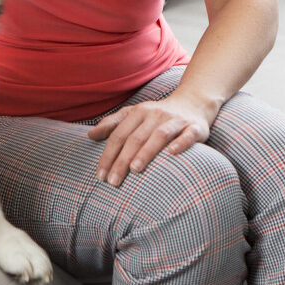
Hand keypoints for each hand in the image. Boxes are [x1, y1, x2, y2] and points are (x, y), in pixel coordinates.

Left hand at [87, 94, 213, 186]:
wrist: (194, 103)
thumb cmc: (158, 115)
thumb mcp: (134, 115)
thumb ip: (113, 124)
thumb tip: (90, 135)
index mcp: (139, 112)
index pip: (119, 135)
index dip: (108, 155)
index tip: (100, 176)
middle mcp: (156, 115)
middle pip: (135, 138)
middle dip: (122, 160)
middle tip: (112, 181)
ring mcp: (176, 120)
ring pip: (159, 136)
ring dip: (146, 152)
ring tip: (134, 169)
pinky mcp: (195, 127)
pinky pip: (188, 135)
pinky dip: (180, 143)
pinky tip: (172, 154)